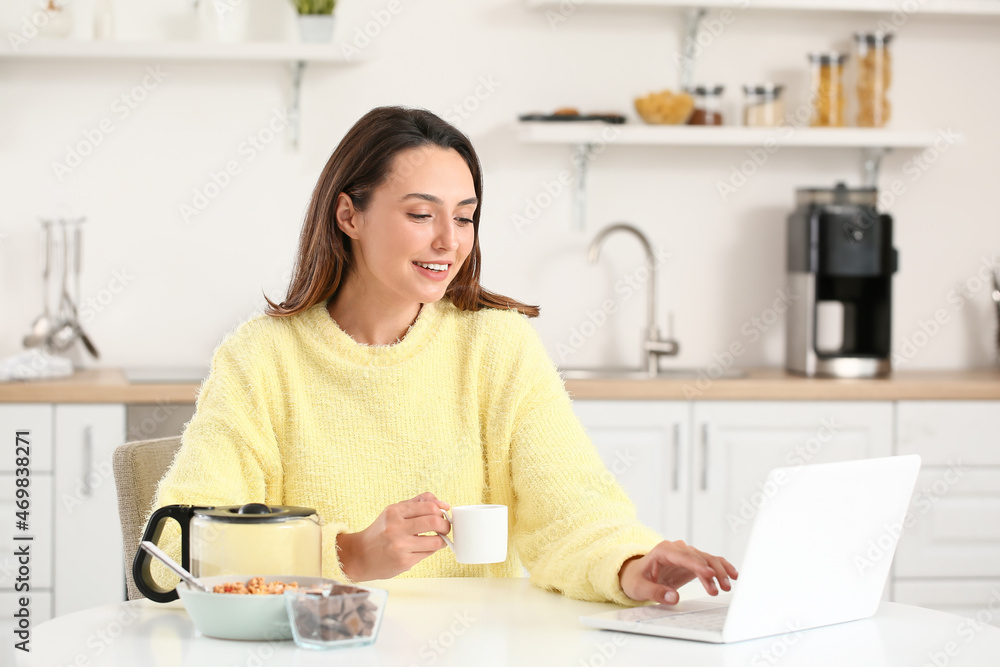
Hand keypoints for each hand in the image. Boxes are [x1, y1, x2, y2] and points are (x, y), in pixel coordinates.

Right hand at [336, 492, 451, 581]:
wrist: (360, 556)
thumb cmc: (381, 532)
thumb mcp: (394, 512)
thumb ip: (418, 503)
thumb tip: (443, 504)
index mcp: (395, 512)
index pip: (429, 506)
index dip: (441, 511)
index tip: (442, 515)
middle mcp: (396, 527)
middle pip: (435, 521)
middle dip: (446, 525)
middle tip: (444, 528)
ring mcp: (400, 545)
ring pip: (436, 541)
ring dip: (442, 540)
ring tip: (438, 540)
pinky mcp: (404, 561)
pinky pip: (428, 554)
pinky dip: (431, 550)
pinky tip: (424, 548)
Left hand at [618, 540, 737, 604]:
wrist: (636, 575)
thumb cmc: (636, 579)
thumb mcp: (640, 588)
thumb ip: (656, 592)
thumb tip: (674, 597)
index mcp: (663, 551)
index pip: (683, 556)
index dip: (697, 565)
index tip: (709, 574)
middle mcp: (676, 549)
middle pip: (699, 557)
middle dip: (712, 571)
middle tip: (722, 588)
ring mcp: (686, 554)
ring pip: (707, 559)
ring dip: (719, 572)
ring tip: (726, 587)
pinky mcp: (693, 562)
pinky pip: (710, 562)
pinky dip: (722, 567)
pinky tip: (733, 575)